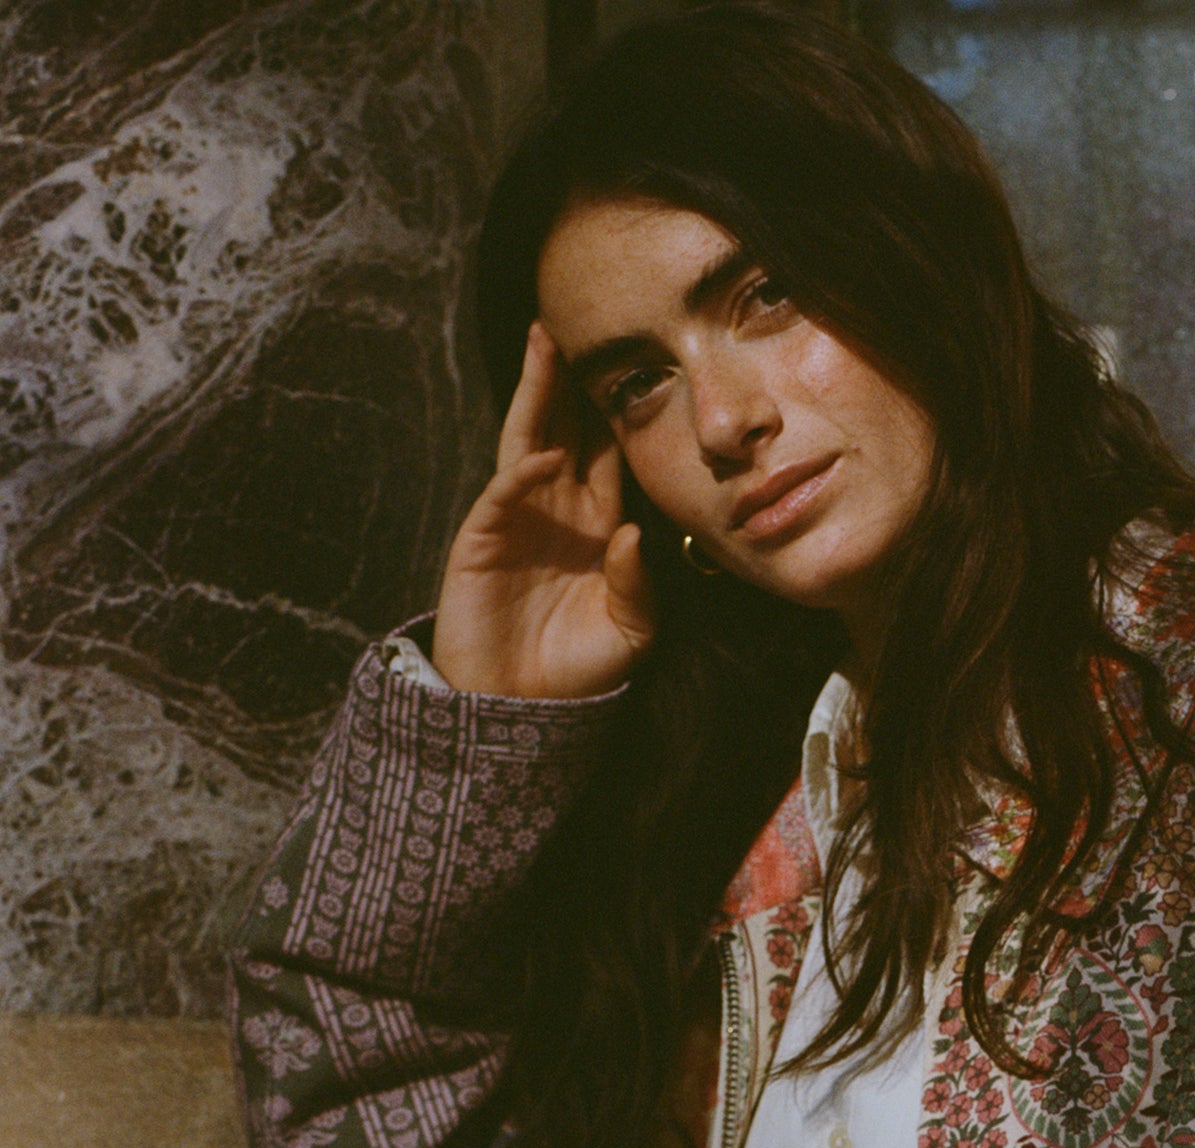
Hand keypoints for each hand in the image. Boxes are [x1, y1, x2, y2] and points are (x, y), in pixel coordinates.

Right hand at [431, 322, 657, 698]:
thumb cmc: (578, 673)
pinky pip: (504, 492)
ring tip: (543, 342)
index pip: (609, 452)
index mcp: (598, 524)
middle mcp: (558, 508)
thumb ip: (639, 586)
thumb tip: (636, 533)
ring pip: (528, 438)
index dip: (617, 408)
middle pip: (565, 426)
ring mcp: (518, 516)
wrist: (520, 709)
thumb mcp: (630, 635)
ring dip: (536, 392)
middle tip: (579, 320)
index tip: (635, 360)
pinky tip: (544, 454)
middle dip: (570, 378)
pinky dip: (522, 472)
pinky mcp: (483, 536)